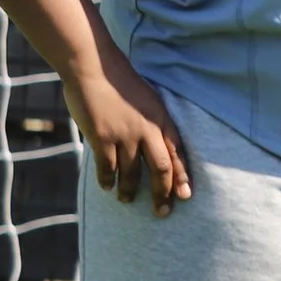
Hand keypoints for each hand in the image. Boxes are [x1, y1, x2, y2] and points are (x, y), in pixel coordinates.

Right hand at [63, 55, 189, 215]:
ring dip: (130, 190)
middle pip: (160, 169)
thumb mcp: (148, 101)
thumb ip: (152, 124)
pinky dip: (108, 179)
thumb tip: (152, 145)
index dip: (182, 176)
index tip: (185, 196)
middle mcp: (147, 130)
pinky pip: (108, 166)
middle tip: (162, 212)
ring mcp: (125, 135)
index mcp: (162, 120)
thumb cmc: (121, 84)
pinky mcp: (102, 137)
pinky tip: (107, 186)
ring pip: (132, 172)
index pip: (177, 154)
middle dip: (163, 193)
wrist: (94, 68)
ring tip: (128, 200)